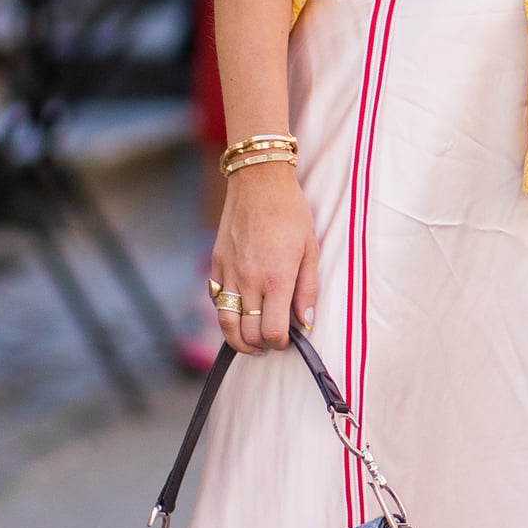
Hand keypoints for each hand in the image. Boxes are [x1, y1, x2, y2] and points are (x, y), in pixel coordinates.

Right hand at [210, 164, 318, 354]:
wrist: (259, 182)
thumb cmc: (291, 212)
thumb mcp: (310, 249)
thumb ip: (307, 290)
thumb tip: (305, 322)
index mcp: (277, 279)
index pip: (272, 331)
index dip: (280, 343)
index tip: (287, 339)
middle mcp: (249, 280)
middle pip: (247, 333)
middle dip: (260, 345)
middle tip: (271, 342)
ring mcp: (229, 273)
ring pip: (226, 323)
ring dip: (238, 339)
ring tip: (251, 342)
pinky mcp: (217, 264)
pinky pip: (216, 300)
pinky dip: (226, 313)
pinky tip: (239, 313)